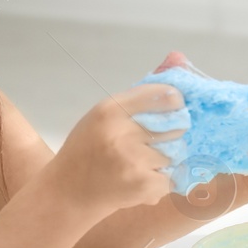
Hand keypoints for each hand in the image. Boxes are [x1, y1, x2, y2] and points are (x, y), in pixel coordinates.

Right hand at [52, 79, 185, 220]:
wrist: (69, 190)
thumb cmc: (88, 147)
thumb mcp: (104, 114)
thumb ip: (140, 94)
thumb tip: (179, 57)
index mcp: (111, 109)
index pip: (163, 95)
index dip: (176, 102)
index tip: (175, 108)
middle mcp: (121, 133)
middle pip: (175, 126)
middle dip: (171, 134)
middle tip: (152, 141)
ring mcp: (133, 160)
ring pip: (174, 153)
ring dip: (164, 160)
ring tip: (139, 163)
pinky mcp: (142, 185)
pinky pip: (172, 177)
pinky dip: (161, 181)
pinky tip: (140, 180)